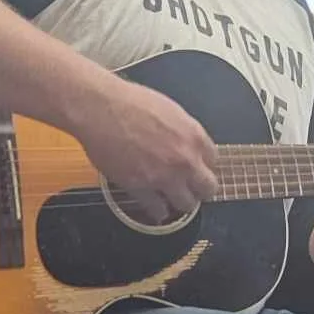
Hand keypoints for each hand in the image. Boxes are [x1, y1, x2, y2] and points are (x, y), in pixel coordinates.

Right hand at [71, 73, 218, 224]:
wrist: (100, 108)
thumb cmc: (128, 102)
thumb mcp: (169, 110)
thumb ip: (183, 132)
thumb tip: (185, 144)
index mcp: (193, 136)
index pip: (213, 161)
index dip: (202, 165)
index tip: (196, 168)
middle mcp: (184, 159)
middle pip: (207, 188)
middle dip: (200, 190)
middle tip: (190, 189)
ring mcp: (164, 176)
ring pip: (186, 204)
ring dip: (180, 202)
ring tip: (172, 200)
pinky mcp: (141, 188)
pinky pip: (157, 210)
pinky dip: (157, 210)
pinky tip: (155, 208)